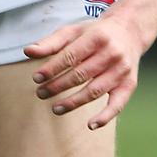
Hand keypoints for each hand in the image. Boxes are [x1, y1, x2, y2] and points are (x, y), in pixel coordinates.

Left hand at [24, 14, 140, 129]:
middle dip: (58, 86)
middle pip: (80, 75)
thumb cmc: (95, 33)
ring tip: (55, 108)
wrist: (129, 31)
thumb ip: (51, 42)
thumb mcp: (73, 31)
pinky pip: (118, 104)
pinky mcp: (129, 85)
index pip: (71, 56)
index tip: (36, 78)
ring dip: (73, 102)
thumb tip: (27, 51)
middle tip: (40, 93)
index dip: (52, 68)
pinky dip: (105, 116)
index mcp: (97, 37)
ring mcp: (122, 70)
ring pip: (95, 91)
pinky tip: (90, 125)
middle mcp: (112, 53)